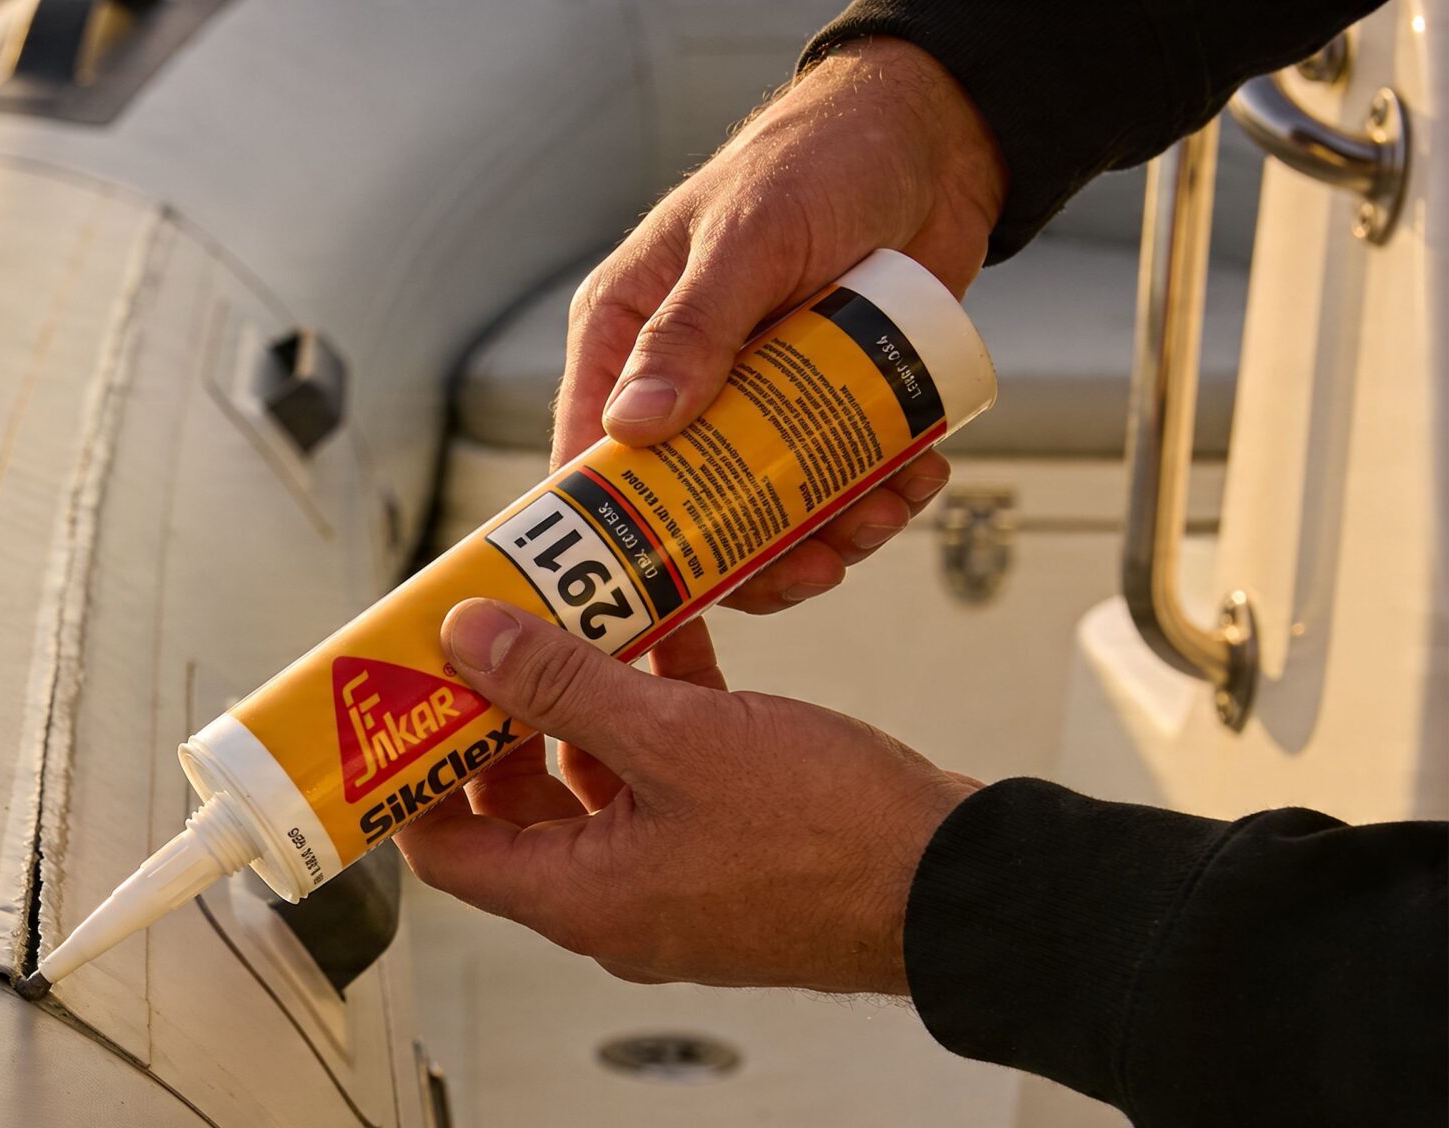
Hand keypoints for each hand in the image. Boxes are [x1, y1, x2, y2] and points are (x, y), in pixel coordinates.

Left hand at [395, 600, 979, 994]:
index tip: (405, 704)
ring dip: (581, 703)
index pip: (448, 852)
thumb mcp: (679, 739)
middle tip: (485, 640)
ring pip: (595, 784)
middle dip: (499, 720)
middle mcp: (617, 902)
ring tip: (576, 616)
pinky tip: (670, 632)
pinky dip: (655, 711)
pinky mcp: (732, 851)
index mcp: (582, 899)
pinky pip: (666, 777)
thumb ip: (564, 684)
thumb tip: (469, 641)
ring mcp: (676, 880)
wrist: (965, 886)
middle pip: (516, 809)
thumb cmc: (834, 840)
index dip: (414, 777)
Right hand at [558, 37, 1007, 612]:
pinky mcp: (826, 412)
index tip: (648, 591)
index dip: (609, 533)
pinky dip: (875, 503)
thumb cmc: (816, 160)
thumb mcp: (749, 239)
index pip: (588, 454)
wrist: (931, 144)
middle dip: (746, 554)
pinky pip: (835, 487)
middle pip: (683, 508)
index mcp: (625, 337)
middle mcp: (681, 381)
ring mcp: (756, 404)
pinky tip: (915, 479)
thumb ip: (691, 329)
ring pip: (765, 512)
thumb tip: (631, 427)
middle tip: (808, 567)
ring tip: (881, 514)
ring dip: (825, 535)